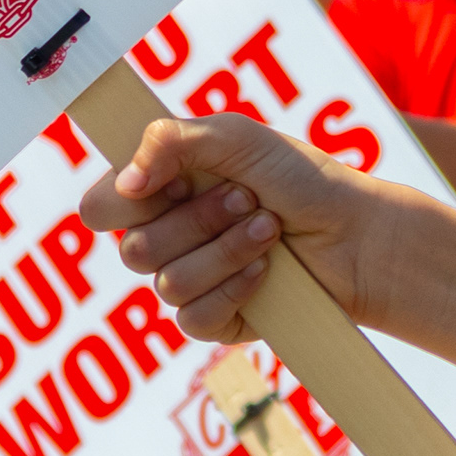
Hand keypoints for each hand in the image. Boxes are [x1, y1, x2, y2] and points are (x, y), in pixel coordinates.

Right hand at [84, 114, 395, 340]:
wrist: (355, 232)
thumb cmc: (298, 178)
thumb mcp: (235, 137)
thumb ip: (169, 140)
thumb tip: (124, 184)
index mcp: (158, 190)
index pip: (99, 208)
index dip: (128, 201)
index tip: (177, 183)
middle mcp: (166, 235)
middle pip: (134, 250)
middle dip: (199, 221)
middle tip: (247, 198)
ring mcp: (188, 280)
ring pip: (168, 285)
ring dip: (227, 251)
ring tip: (269, 229)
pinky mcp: (214, 319)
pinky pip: (194, 318)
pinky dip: (235, 288)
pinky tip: (267, 270)